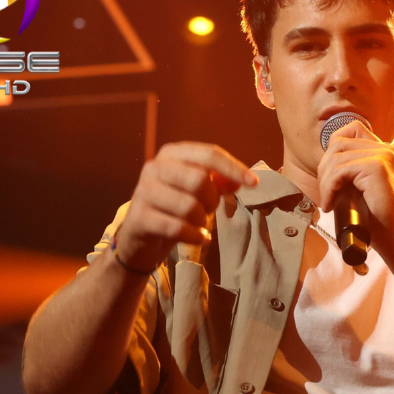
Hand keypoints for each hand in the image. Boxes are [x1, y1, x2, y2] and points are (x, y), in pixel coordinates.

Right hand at [115, 142, 257, 270]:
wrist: (139, 239)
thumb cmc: (173, 209)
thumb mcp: (196, 192)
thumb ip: (219, 182)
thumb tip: (242, 180)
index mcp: (171, 154)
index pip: (209, 154)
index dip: (233, 168)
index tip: (254, 183)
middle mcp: (154, 167)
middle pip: (200, 179)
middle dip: (212, 200)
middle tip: (209, 211)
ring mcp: (143, 191)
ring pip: (189, 206)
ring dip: (201, 221)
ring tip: (198, 225)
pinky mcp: (139, 217)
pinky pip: (177, 227)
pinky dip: (194, 236)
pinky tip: (197, 238)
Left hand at [316, 120, 393, 248]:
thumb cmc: (379, 218)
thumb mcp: (363, 187)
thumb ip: (352, 171)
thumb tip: (326, 165)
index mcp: (385, 151)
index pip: (351, 130)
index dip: (333, 148)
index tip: (329, 176)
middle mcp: (386, 149)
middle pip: (338, 144)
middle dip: (324, 169)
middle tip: (326, 194)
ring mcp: (383, 156)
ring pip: (336, 158)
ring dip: (325, 182)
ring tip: (328, 201)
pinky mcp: (376, 167)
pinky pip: (339, 171)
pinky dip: (328, 188)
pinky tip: (330, 204)